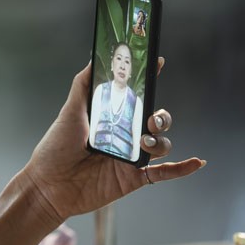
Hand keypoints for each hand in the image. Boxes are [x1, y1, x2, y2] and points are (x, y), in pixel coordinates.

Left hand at [22, 60, 204, 225]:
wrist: (48, 185)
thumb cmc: (55, 149)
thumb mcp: (69, 112)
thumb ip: (83, 86)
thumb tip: (94, 59)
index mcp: (111, 117)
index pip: (136, 96)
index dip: (149, 80)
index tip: (158, 62)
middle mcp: (124, 135)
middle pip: (155, 119)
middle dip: (161, 116)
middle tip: (151, 117)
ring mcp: (130, 157)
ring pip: (161, 144)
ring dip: (161, 141)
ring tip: (146, 144)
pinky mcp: (133, 178)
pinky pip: (164, 173)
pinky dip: (182, 168)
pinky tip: (197, 162)